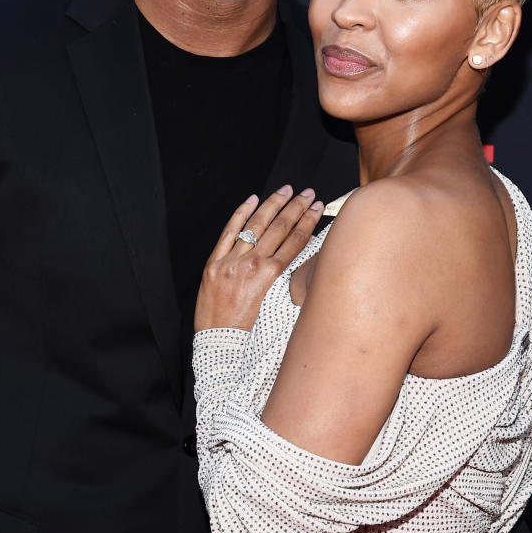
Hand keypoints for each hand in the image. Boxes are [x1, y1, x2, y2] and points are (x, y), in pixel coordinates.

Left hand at [195, 185, 323, 331]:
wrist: (219, 341)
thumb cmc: (248, 330)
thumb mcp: (274, 305)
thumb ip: (285, 279)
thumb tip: (299, 258)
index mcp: (270, 277)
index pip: (295, 240)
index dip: (308, 221)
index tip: (317, 207)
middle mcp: (252, 265)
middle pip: (279, 228)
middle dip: (296, 207)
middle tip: (307, 193)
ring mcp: (232, 261)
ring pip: (256, 224)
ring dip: (273, 204)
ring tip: (285, 191)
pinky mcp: (214, 262)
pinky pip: (228, 231)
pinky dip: (240, 214)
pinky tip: (251, 200)